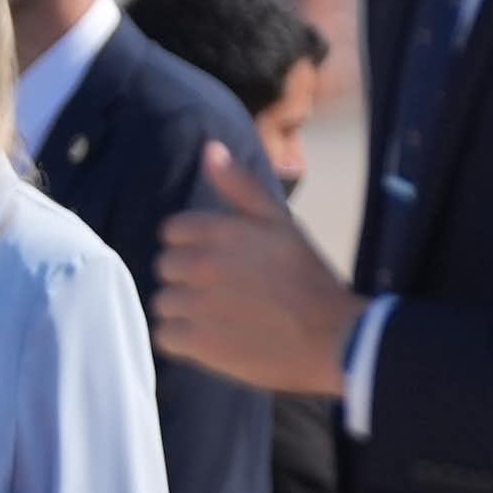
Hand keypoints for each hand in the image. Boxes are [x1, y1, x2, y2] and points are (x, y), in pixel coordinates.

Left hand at [154, 143, 362, 396]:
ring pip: (162, 302)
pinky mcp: (195, 343)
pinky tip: (211, 338)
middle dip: (187, 276)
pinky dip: (181, 340)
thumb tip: (209, 149)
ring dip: (183, 310)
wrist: (331, 337)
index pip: (172, 231)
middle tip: (223, 290)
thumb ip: (239, 186)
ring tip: (220, 315)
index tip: (219, 261)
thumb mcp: (279, 222)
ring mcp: (196, 304)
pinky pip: (163, 336)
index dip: (192, 245)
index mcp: (222, 231)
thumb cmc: (306, 277)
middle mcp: (203, 264)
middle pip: (164, 266)